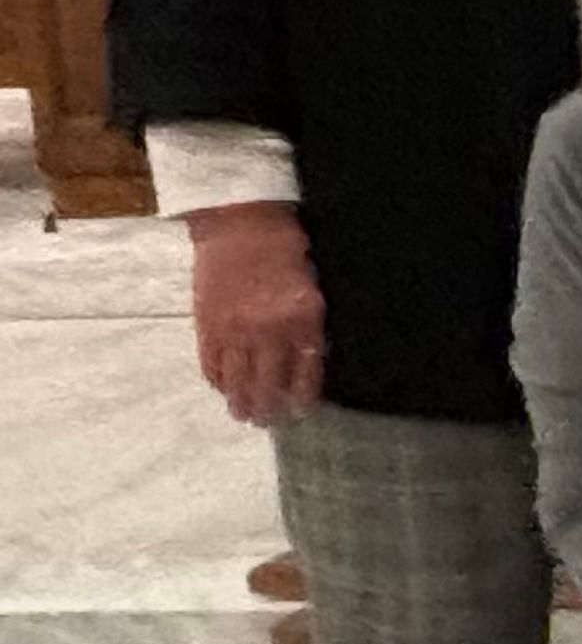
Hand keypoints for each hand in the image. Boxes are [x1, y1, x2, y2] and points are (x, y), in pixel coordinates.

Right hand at [187, 202, 324, 426]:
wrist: (239, 222)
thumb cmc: (286, 245)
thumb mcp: (313, 282)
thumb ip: (310, 320)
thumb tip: (310, 353)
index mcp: (300, 318)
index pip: (305, 371)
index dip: (303, 396)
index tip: (303, 411)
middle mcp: (266, 331)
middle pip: (267, 384)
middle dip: (270, 408)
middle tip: (271, 422)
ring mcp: (233, 331)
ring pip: (236, 381)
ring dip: (241, 403)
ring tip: (245, 415)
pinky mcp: (206, 326)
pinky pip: (211, 365)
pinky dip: (218, 381)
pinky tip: (223, 388)